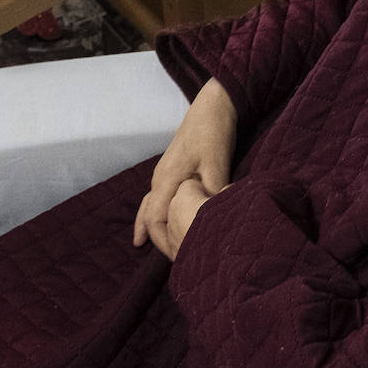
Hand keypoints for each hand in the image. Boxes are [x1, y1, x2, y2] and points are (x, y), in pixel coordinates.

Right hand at [134, 78, 236, 257]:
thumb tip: (211, 222)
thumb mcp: (217, 166)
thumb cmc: (214, 133)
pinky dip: (153, 215)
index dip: (166, 243)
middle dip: (160, 241)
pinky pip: (156, 197)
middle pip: (150, 217)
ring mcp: (164, 172)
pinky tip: (152, 226)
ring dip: (155, 229)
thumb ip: (210, 195)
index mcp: (167, 179)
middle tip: (175, 263)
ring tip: (156, 251)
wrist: (214, 104)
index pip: (156, 220)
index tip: (181, 260)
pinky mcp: (173, 168)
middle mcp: (160, 178)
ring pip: (151, 207)